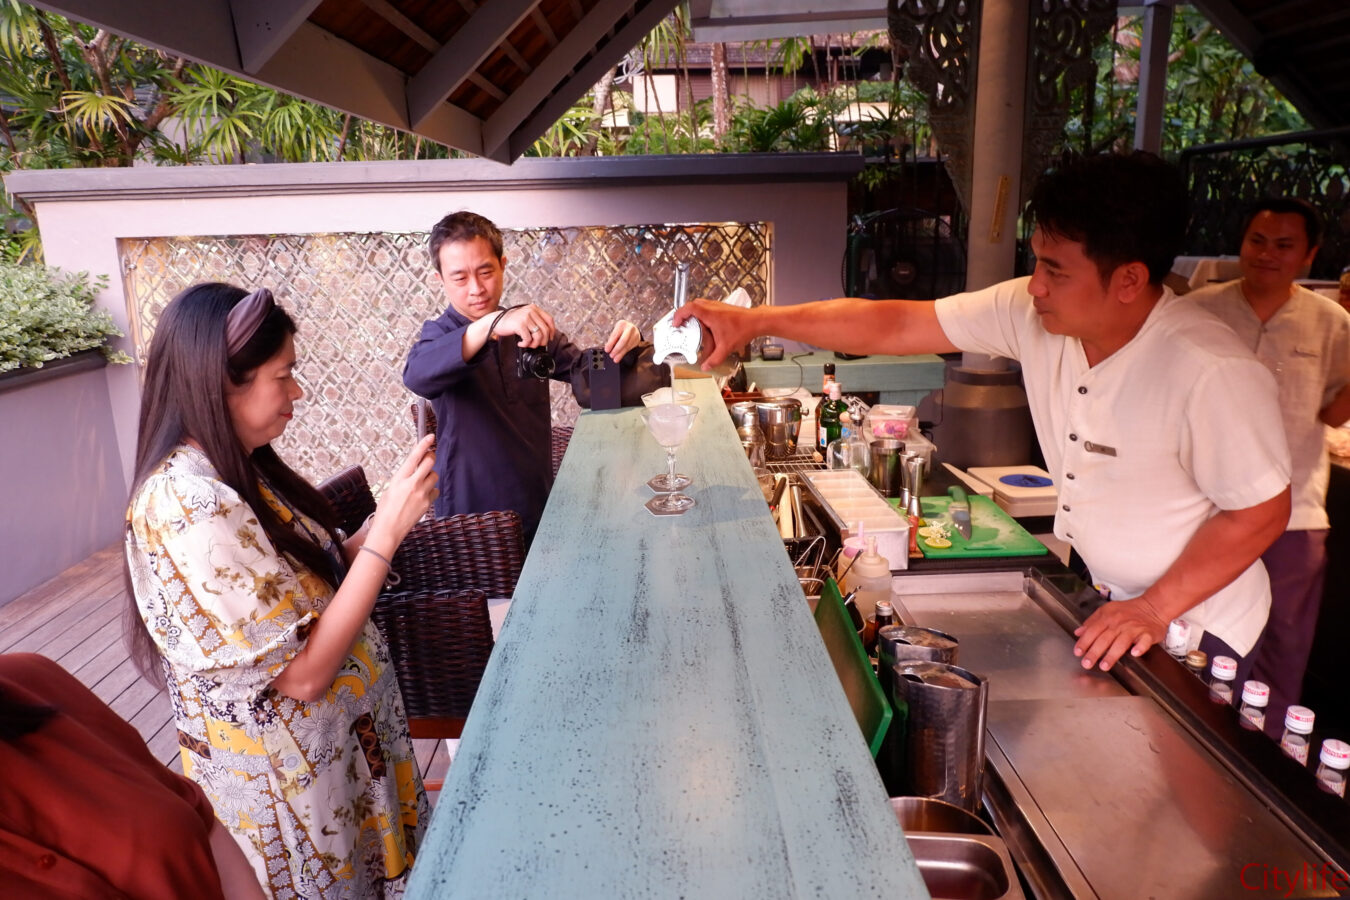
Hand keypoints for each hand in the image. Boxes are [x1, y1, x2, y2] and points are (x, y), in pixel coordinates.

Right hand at [366, 435, 436, 552]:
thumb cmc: (385, 511)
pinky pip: (435, 491)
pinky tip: (422, 496)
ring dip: (430, 476)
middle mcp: (412, 484)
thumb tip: (413, 470)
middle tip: (429, 457)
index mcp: (399, 479)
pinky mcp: (427, 504)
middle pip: (430, 462)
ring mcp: (421, 495)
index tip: (431, 437)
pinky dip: (431, 491)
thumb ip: (402, 478)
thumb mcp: (389, 489)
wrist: (388, 530)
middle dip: (430, 457)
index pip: (414, 457)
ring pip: (434, 476)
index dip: (424, 444)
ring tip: (421, 483)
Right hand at [498, 304, 555, 348]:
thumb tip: (546, 334)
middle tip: (536, 345)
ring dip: (534, 344)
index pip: (549, 320)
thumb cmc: (511, 321)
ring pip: (538, 336)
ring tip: (528, 345)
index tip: (550, 338)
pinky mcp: (520, 325)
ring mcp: (525, 317)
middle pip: (545, 330)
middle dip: (543, 341)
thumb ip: (535, 321)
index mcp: (534, 308)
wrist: (495, 321)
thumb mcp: (525, 316)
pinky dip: (525, 344)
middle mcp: (531, 311)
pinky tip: (521, 343)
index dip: (552, 331)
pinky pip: (528, 339)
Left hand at [604, 320, 641, 361]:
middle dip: (617, 349)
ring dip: (620, 353)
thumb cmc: (621, 330)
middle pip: (623, 340)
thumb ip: (612, 339)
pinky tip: (620, 356)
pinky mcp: (637, 340)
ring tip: (615, 359)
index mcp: (622, 324)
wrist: (632, 328)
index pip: (615, 335)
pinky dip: (624, 353)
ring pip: (627, 346)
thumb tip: (608, 348)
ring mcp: (635, 334)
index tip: (606, 350)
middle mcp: (629, 328)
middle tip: (611, 355)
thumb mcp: (616, 331)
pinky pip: (630, 348)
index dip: (610, 343)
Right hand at [671, 299, 757, 369]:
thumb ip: (714, 359)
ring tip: (691, 325)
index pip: (689, 308)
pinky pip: (707, 307)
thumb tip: (705, 367)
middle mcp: (712, 307)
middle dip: (684, 314)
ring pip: (700, 304)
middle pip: (692, 305)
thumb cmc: (743, 329)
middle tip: (681, 324)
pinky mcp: (722, 307)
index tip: (676, 323)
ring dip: (693, 313)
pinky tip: (705, 325)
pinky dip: (702, 314)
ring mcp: (717, 306)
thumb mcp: (726, 348)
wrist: (756, 321)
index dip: (679, 314)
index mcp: (709, 314)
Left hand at [1072, 594, 1167, 670]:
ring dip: (1112, 654)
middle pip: (1104, 638)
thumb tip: (1078, 632)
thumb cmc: (1129, 610)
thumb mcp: (1107, 611)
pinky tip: (1134, 653)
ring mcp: (1134, 628)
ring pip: (1121, 642)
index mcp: (1108, 617)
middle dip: (1094, 652)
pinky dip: (1140, 647)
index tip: (1078, 652)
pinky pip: (1144, 641)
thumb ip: (1092, 622)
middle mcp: (1119, 623)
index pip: (1093, 630)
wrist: (1153, 606)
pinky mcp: (1148, 633)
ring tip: (1104, 665)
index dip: (1084, 642)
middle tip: (1087, 663)